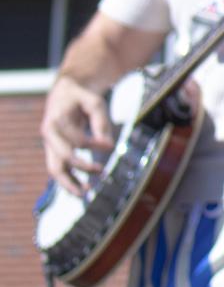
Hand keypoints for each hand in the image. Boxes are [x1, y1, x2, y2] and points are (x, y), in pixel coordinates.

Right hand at [40, 74, 115, 194]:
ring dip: (69, 183)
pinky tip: (82, 190)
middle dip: (82, 167)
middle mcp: (49, 136)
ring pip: (55, 169)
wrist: (65, 93)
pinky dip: (69, 181)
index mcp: (55, 121)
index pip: (77, 141)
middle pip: (62, 159)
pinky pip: (59, 170)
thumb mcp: (95, 103)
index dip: (95, 145)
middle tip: (101, 171)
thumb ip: (101, 123)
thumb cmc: (82, 97)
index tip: (111, 145)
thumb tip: (108, 147)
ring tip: (85, 194)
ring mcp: (50, 145)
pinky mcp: (55, 151)